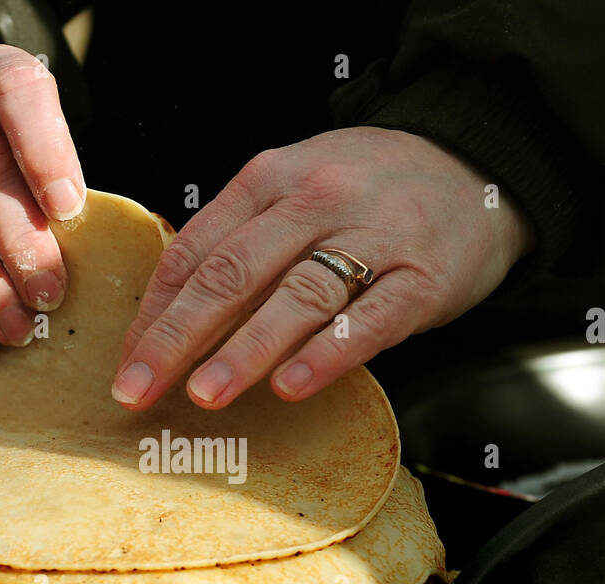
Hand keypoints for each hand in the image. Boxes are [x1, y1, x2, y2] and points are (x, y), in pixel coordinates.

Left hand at [112, 127, 533, 408]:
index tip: (126, 363)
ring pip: (296, 296)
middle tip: (138, 390)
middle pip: (233, 273)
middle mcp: (317, 201)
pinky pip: (368, 320)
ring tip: (203, 395)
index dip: (155, 311)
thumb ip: (240, 239)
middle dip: (177, 337)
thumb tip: (168, 313)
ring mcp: (373, 238)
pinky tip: (290, 387)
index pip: (196, 250)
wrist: (478, 167)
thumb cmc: (370, 190)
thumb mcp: (297, 188)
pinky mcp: (423, 279)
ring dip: (243, 350)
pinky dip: (326, 355)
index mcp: (271, 180)